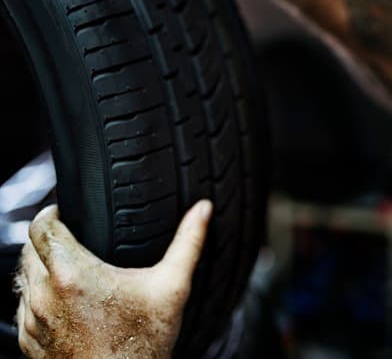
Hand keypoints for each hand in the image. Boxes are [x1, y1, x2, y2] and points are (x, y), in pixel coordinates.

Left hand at [15, 200, 211, 357]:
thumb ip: (188, 243)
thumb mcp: (172, 288)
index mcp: (72, 274)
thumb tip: (204, 210)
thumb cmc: (143, 344)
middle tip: (76, 240)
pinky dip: (38, 297)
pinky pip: (23, 307)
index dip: (53, 213)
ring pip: (24, 277)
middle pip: (29, 248)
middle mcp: (44, 294)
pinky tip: (67, 302)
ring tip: (73, 269)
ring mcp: (32, 319)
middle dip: (49, 239)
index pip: (42, 225)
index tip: (69, 214)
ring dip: (41, 267)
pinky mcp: (29, 340)